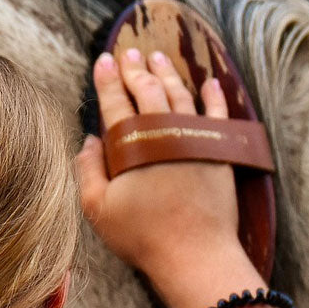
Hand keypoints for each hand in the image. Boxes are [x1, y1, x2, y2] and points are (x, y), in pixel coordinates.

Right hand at [73, 47, 253, 290]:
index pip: (116, 101)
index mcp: (131, 144)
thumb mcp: (98, 209)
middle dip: (135, 69)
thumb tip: (90, 140)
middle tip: (128, 52)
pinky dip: (213, 96)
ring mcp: (195, 138)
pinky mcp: (219, 150)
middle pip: (148, 90)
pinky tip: (209, 82)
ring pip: (180, 94)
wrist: (195, 255)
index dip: (108, 79)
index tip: (103, 60)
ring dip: (168, 73)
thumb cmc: (142, 235)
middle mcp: (164, 132)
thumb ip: (88, 170)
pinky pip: (217, 114)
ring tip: (158, 58)